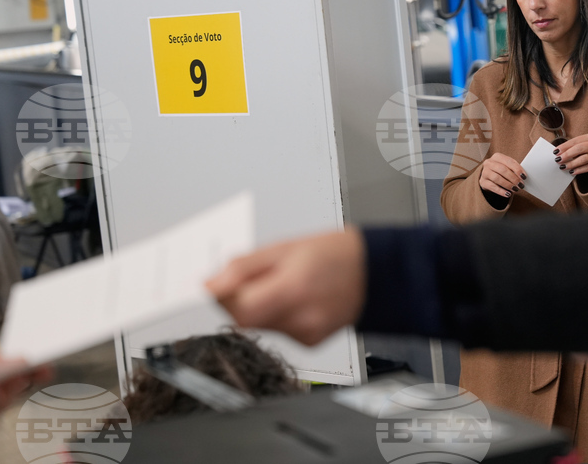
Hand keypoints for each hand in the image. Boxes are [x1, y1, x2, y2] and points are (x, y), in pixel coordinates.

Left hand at [206, 228, 366, 345]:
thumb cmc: (335, 253)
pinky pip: (278, 330)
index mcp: (294, 288)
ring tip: (279, 284)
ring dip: (257, 306)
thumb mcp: (285, 246)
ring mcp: (307, 333)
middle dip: (237, 299)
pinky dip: (276, 314)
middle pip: (246, 320)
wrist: (376, 272)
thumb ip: (244, 266)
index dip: (221, 296)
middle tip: (246, 279)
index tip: (212, 285)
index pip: (239, 306)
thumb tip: (212, 283)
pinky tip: (294, 298)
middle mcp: (301, 317)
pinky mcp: (310, 342)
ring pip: (260, 326)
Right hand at [478, 153, 526, 198]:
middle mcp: (489, 163)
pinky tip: (508, 194)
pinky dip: (501, 191)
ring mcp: (484, 172)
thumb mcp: (506, 167)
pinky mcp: (482, 182)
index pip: (509, 161)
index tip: (524, 176)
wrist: (488, 178)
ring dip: (508, 184)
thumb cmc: (501, 172)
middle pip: (502, 169)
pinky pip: (492, 187)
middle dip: (513, 178)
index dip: (517, 169)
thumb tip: (523, 177)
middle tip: (520, 184)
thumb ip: (513, 169)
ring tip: (515, 189)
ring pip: (497, 178)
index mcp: (497, 157)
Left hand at [554, 134, 587, 178]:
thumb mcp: (582, 148)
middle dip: (568, 154)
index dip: (565, 146)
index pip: (576, 140)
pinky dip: (579, 170)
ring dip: (572, 163)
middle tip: (558, 160)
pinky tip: (572, 172)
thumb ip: (572, 148)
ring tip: (563, 166)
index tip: (556, 151)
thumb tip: (558, 153)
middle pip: (580, 148)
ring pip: (584, 158)